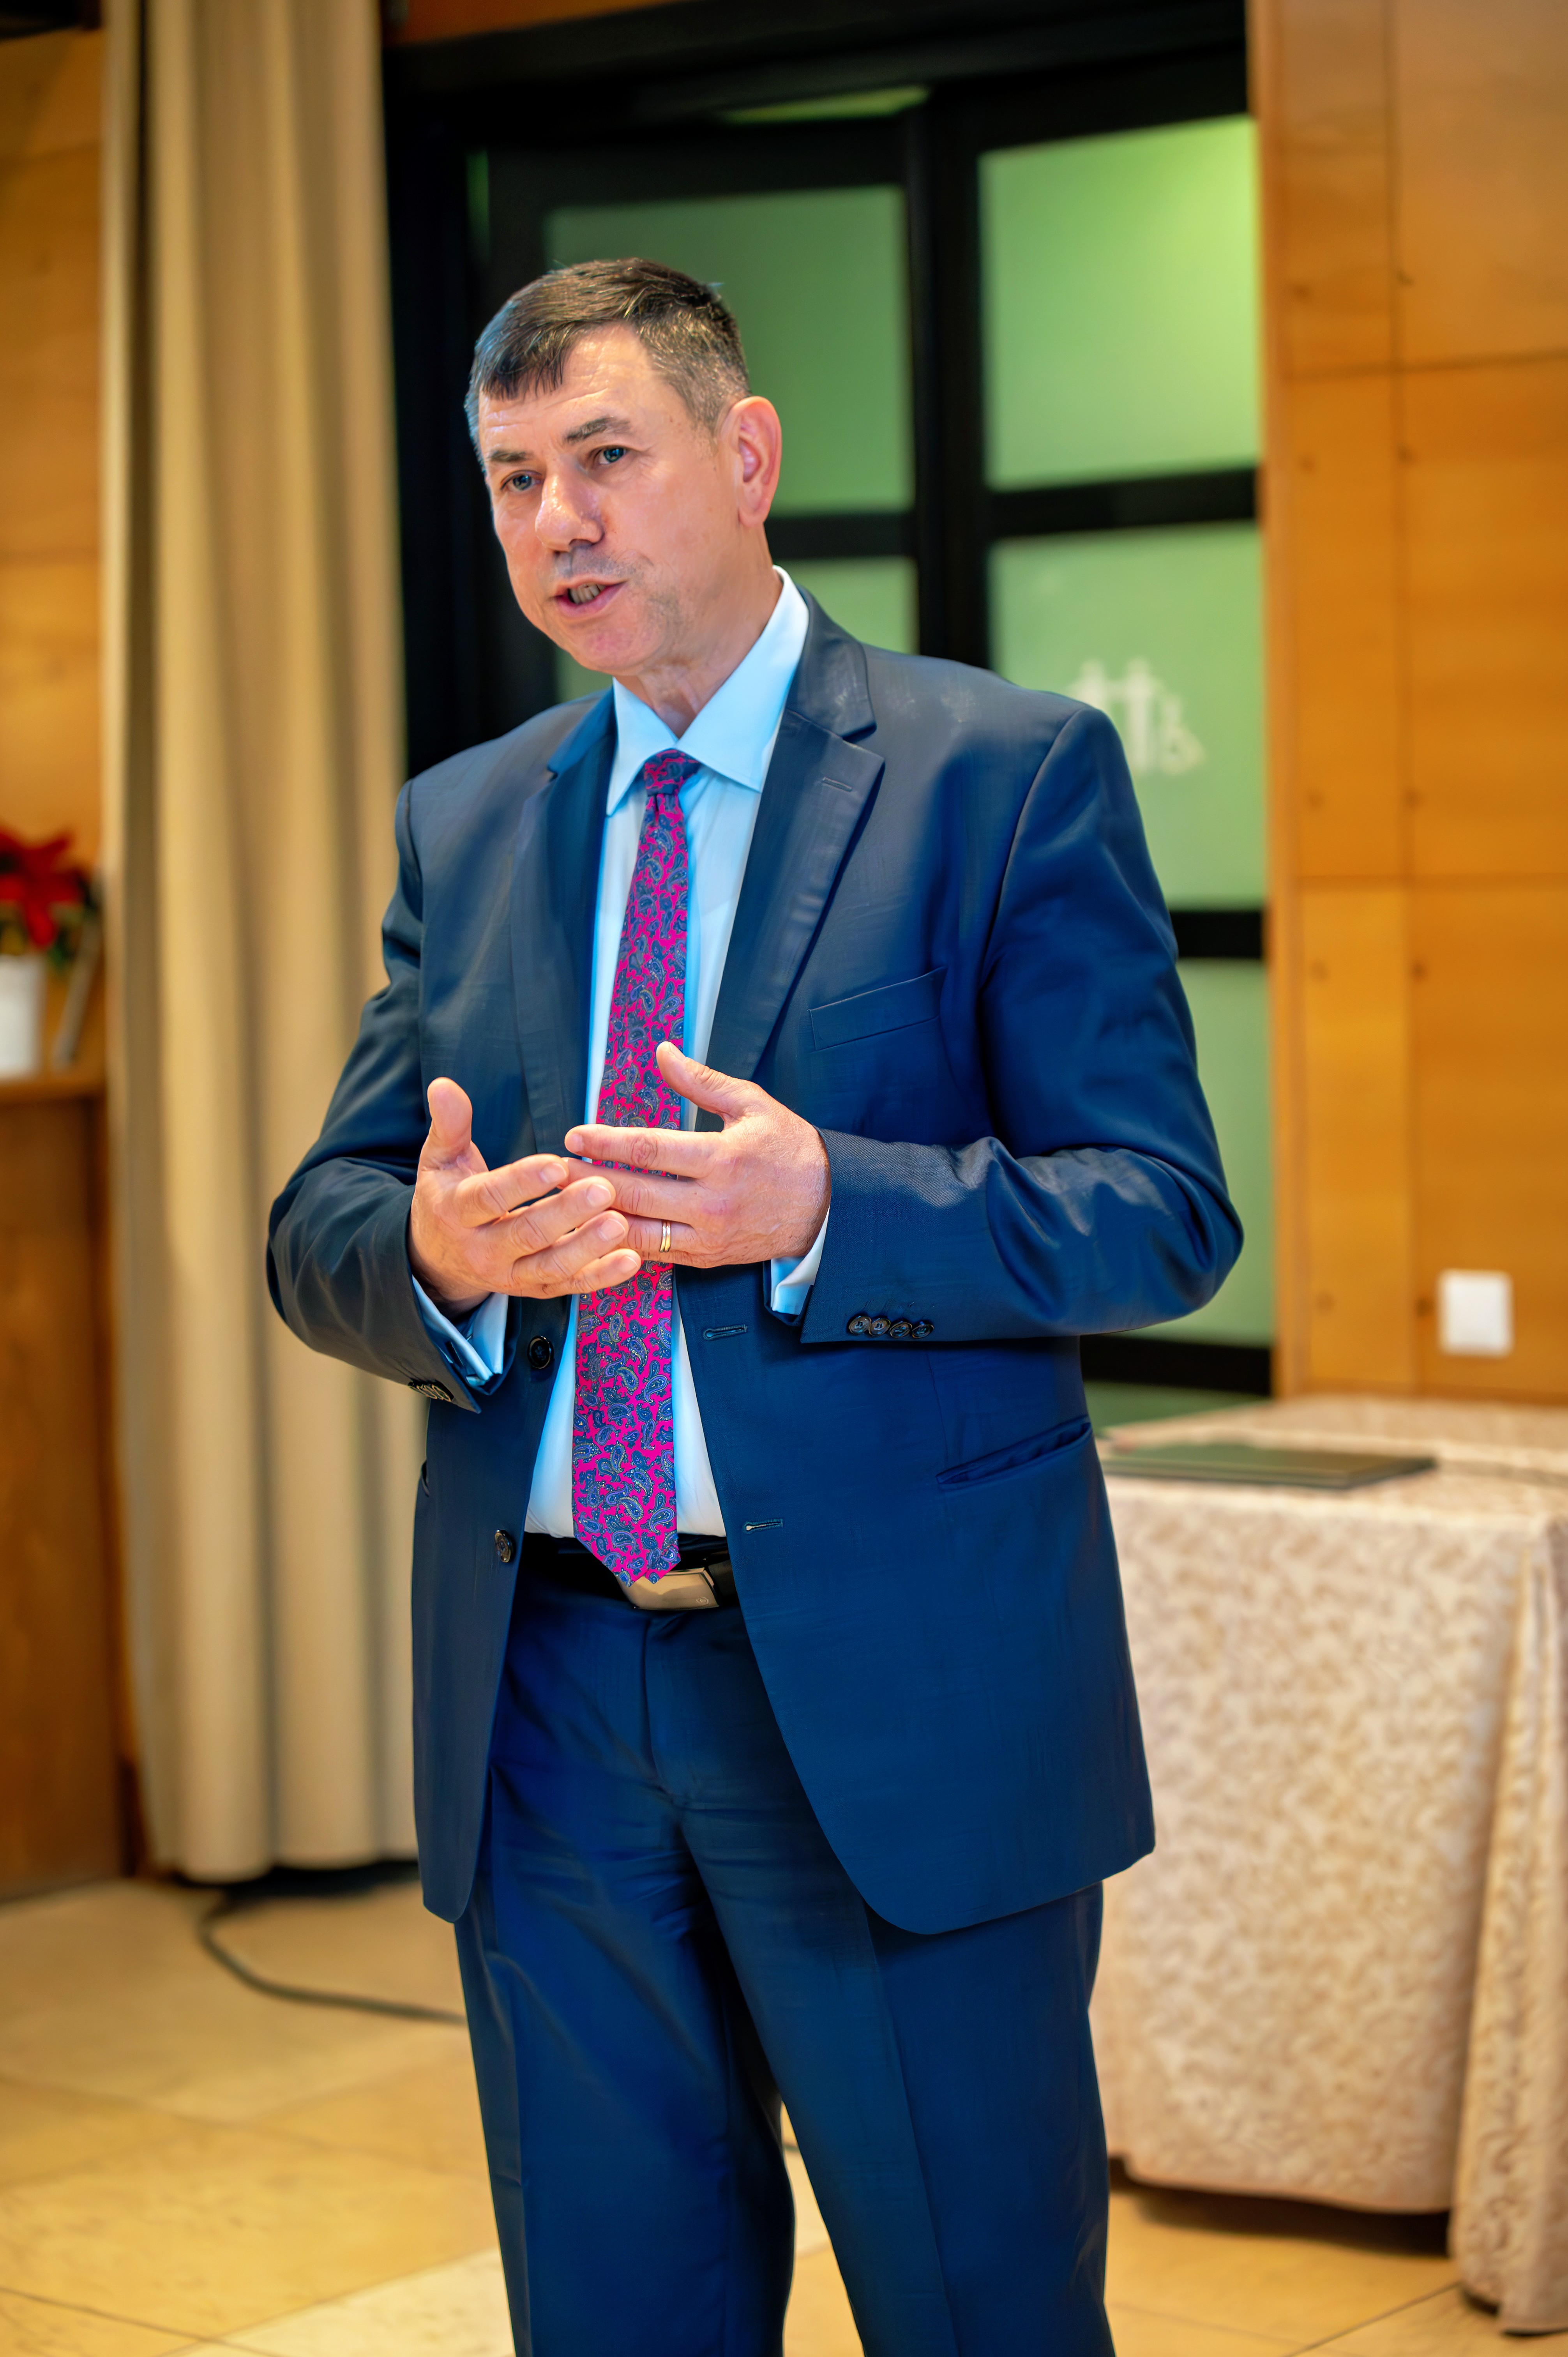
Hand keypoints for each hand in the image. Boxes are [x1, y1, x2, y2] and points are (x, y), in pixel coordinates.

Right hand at [409, 1078, 640, 1316]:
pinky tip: (631, 1258)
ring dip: (589, 1247)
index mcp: (457, 1212)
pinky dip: (601, 1276)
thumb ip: (449, 1125)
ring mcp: (510, 1275)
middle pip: (527, 1234)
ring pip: (551, 1266)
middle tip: (604, 1189)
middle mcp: (482, 1250)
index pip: (490, 1197)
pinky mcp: (535, 1290)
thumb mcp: (440, 1160)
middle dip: (566, 1213)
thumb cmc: (447, 1197)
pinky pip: (569, 1286)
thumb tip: (444, 1085)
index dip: (523, 1182)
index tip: (557, 1164)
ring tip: (620, 1223)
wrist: (438, 1259)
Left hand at [565, 1044, 829, 1269]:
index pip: (650, 1150)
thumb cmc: (790, 1150)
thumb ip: (702, 1082)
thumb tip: (663, 1052)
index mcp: (722, 1159)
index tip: (574, 1135)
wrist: (827, 1208)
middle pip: (635, 1194)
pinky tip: (595, 1232)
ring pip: (639, 1233)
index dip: (607, 1143)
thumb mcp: (753, 1105)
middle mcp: (712, 1203)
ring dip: (596, 1220)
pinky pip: (655, 1255)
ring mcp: (708, 1236)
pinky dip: (621, 1245)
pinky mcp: (706, 1259)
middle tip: (553, 1171)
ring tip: (563, 1205)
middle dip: (588, 1182)